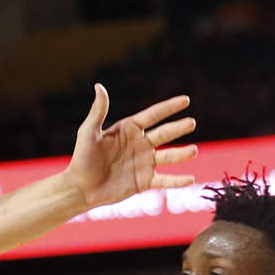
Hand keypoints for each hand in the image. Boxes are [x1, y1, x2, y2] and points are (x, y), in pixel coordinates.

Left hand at [68, 86, 196, 210]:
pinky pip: (165, 181)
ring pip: (169, 156)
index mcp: (129, 130)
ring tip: (194, 150)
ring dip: (182, 154)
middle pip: (164, 134)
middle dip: (178, 128)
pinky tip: (191, 179)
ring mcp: (144, 163)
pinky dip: (178, 181)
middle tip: (191, 122)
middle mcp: (140, 144)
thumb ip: (98, 111)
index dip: (169, 108)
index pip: (153, 115)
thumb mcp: (89, 132)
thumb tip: (99, 86)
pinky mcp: (144, 182)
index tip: (185, 100)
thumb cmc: (82, 158)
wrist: (81, 188)